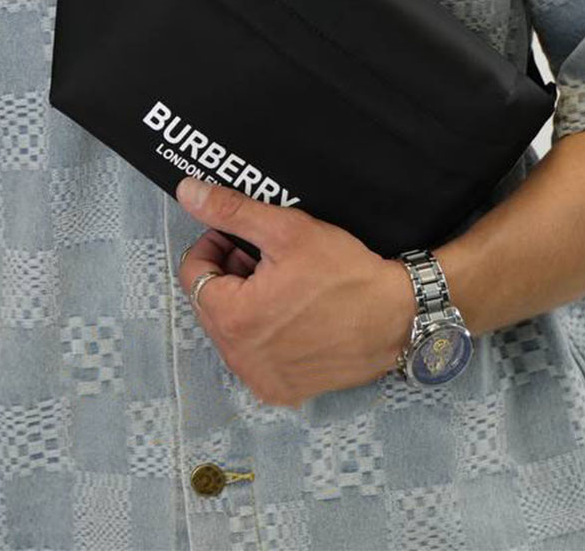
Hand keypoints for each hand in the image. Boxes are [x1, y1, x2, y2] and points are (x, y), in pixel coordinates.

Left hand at [175, 177, 415, 408]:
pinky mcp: (282, 390)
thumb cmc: (345, 274)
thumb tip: (188, 192)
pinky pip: (253, 356)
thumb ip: (232, 210)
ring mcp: (261, 379)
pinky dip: (263, 334)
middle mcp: (240, 358)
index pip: (193, 274)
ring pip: (230, 331)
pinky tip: (292, 315)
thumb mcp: (287, 230)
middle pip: (210, 304)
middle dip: (230, 275)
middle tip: (266, 259)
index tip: (242, 238)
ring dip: (245, 304)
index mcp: (233, 319)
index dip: (214, 247)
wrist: (396, 317)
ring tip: (282, 285)